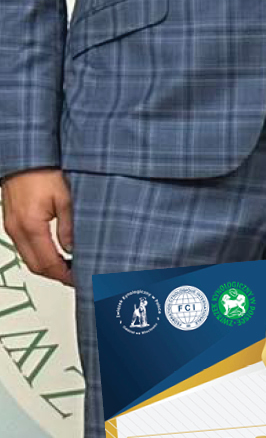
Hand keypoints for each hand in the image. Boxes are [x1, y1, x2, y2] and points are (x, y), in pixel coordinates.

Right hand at [1, 167, 72, 284]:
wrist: (25, 157)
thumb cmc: (44, 172)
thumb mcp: (67, 199)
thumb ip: (70, 228)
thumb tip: (73, 250)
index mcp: (31, 226)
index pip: (48, 263)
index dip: (65, 275)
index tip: (81, 280)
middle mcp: (17, 229)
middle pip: (36, 266)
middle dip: (57, 276)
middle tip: (78, 278)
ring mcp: (12, 226)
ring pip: (29, 258)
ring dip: (48, 266)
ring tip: (70, 268)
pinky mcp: (12, 221)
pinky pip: (25, 246)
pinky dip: (40, 255)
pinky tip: (56, 253)